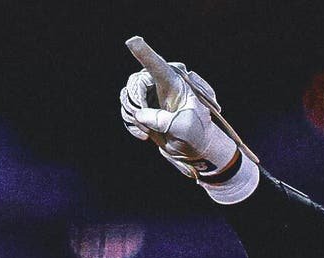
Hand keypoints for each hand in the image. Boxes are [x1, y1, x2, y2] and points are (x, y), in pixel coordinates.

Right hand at [119, 39, 238, 179]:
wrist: (195, 149)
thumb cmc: (196, 134)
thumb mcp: (184, 127)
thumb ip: (162, 120)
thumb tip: (140, 114)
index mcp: (174, 85)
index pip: (157, 66)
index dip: (144, 54)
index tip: (132, 41)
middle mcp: (160, 87)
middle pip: (135, 82)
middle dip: (136, 102)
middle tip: (144, 120)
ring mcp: (151, 98)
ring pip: (128, 98)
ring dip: (133, 116)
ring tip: (149, 131)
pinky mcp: (145, 111)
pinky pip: (127, 111)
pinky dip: (131, 124)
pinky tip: (144, 135)